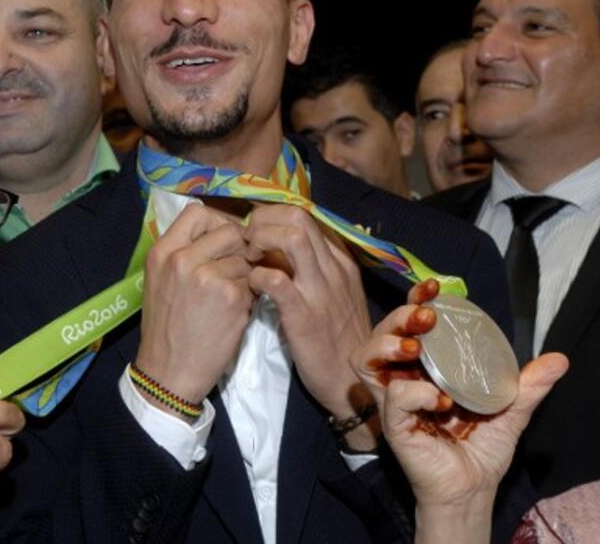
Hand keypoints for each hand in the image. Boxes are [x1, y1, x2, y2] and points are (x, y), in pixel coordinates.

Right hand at [134, 203, 254, 406]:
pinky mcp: (231, 298)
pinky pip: (254, 282)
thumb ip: (183, 253)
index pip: (197, 212)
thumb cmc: (166, 328)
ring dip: (246, 274)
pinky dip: (250, 296)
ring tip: (231, 296)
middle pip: (229, 230)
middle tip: (234, 270)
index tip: (221, 242)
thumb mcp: (159, 281)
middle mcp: (183, 259)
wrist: (168, 373)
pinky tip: (235, 312)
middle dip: (239, 248)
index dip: (216, 223)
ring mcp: (208, 277)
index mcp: (163, 252)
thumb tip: (217, 231)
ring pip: (246, 258)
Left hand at [245, 205, 374, 444]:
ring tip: (248, 257)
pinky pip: (277, 279)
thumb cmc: (338, 341)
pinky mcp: (304, 316)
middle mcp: (333, 268)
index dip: (274, 216)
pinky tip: (251, 286)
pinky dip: (257, 275)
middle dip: (263, 220)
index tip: (256, 233)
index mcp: (340, 262)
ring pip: (292, 236)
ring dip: (261, 238)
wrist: (353, 383)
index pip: (306, 216)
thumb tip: (277, 249)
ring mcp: (320, 290)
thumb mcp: (334, 296)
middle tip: (246, 241)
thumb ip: (312, 270)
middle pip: (298, 216)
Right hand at [352, 280, 567, 508]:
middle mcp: (404, 381)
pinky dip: (416, 392)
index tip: (434, 288)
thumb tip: (560, 359)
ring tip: (416, 347)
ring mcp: (395, 403)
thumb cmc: (481, 450)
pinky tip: (440, 400)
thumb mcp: (510, 411)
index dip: (415, 301)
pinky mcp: (395, 426)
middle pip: (381, 334)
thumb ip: (529, 386)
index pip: (408, 326)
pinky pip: (394, 397)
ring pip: (367, 358)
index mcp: (426, 369)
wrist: (474, 491)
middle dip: (399, 316)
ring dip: (388, 344)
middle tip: (427, 316)